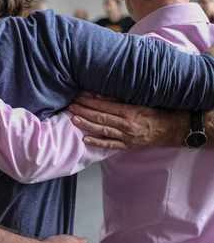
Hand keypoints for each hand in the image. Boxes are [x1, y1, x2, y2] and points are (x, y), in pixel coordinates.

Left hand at [67, 95, 182, 149]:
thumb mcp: (138, 102)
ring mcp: (126, 136)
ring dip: (86, 125)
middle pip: (100, 117)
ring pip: (102, 130)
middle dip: (83, 112)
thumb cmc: (153, 113)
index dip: (89, 103)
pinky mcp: (127, 146)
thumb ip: (117, 100)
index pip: (104, 106)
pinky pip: (109, 144)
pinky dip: (97, 142)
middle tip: (71, 107)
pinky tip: (85, 139)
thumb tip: (97, 96)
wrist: (170, 129)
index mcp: (129, 111)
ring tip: (73, 119)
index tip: (78, 99)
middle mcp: (126, 124)